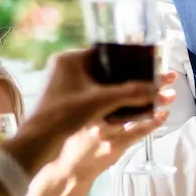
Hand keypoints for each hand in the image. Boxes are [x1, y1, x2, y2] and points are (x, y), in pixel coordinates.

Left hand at [5, 49, 165, 174]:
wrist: (38, 142)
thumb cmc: (65, 115)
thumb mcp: (101, 101)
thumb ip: (131, 93)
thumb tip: (157, 90)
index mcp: (71, 59)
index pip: (107, 53)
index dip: (128, 60)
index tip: (146, 65)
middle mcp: (67, 68)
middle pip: (105, 69)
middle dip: (126, 77)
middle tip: (146, 81)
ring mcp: (65, 84)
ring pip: (100, 83)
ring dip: (118, 90)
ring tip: (139, 94)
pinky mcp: (67, 100)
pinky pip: (93, 95)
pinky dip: (108, 100)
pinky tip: (124, 107)